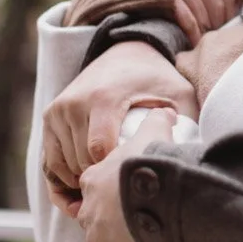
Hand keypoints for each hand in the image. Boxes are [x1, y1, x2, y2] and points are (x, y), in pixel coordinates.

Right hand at [42, 41, 196, 189]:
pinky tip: (84, 188)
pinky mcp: (50, 116)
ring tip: (108, 188)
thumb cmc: (155, 78)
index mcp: (103, 99)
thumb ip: (186, 120)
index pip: (99, 152)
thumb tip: (193, 154)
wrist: (125, 52)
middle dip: (101, 180)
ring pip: (63, 165)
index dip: (114, 172)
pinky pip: (50, 160)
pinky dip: (63, 179)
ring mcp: (58, 110)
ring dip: (82, 181)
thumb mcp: (177, 93)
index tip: (131, 180)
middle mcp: (74, 103)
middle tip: (123, 189)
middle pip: (81, 162)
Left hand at [77, 108, 173, 241]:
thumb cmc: (148, 164)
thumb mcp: (153, 132)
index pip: (94, 181)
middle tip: (140, 208)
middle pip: (97, 210)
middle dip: (114, 211)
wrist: (155, 198)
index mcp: (93, 178)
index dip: (112, 183)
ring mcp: (96, 232)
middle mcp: (88, 207)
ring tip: (146, 229)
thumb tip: (167, 112)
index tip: (130, 185)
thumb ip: (157, 120)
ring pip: (105, 234)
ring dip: (121, 233)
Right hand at [168, 0, 236, 45]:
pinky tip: (190, 42)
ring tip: (200, 42)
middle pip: (218, 6)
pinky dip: (191, 34)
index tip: (221, 30)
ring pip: (204, 14)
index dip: (228, 18)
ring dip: (204, 33)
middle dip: (216, 27)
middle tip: (210, 40)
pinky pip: (187, 19)